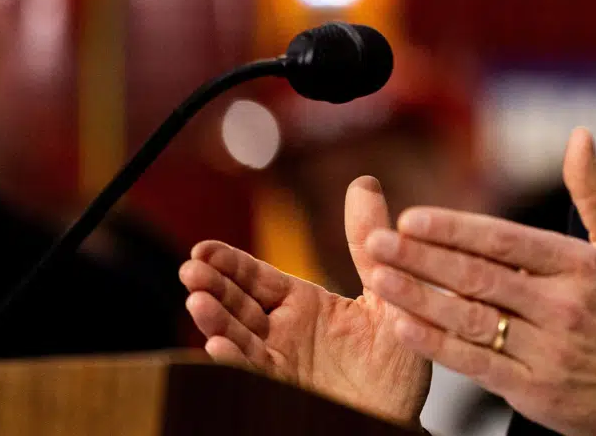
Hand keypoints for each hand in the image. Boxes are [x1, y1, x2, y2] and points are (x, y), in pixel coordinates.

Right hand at [179, 176, 431, 424]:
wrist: (405, 414)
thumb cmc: (399, 358)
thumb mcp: (389, 289)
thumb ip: (369, 241)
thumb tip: (364, 182)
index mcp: (304, 305)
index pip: (256, 279)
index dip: (229, 263)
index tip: (203, 248)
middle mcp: (284, 333)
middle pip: (237, 305)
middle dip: (211, 287)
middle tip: (190, 268)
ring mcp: (281, 363)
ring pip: (238, 338)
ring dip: (215, 320)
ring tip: (197, 301)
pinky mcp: (285, 390)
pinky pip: (256, 373)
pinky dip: (235, 360)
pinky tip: (218, 346)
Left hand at [363, 127, 595, 435]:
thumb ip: (594, 193)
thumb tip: (580, 137)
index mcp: (580, 267)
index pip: (506, 242)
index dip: (456, 230)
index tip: (412, 218)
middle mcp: (561, 306)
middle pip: (479, 277)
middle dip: (422, 258)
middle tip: (376, 241)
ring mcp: (546, 350)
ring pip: (470, 319)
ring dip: (418, 297)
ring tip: (378, 278)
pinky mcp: (533, 390)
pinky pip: (475, 363)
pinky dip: (436, 344)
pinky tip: (403, 326)